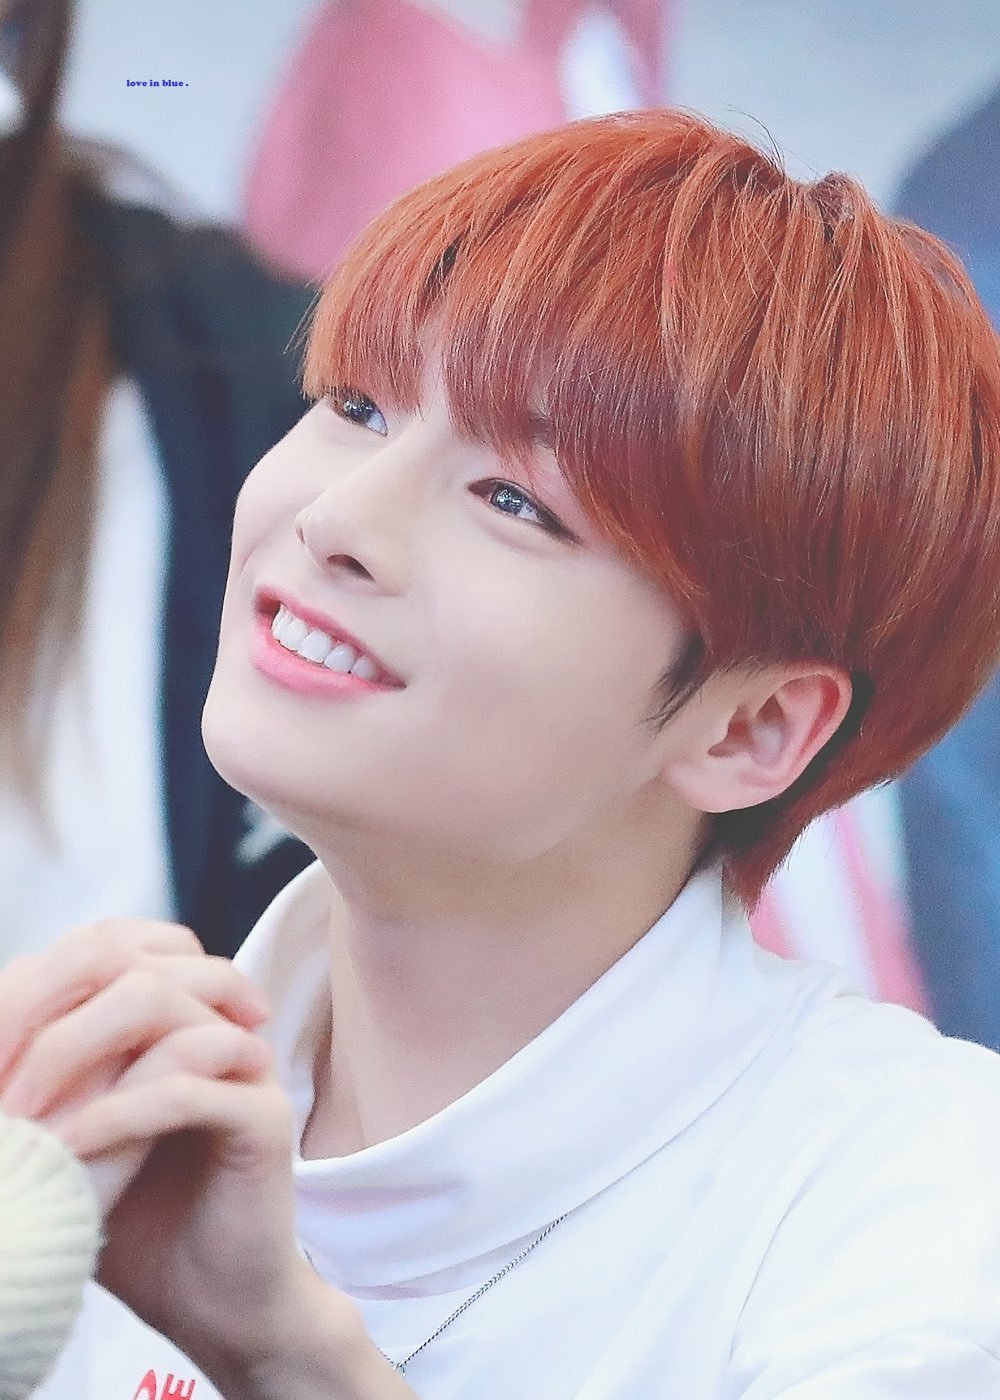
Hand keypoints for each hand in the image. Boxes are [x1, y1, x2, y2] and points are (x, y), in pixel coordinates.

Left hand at [0, 919, 376, 1388]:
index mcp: (176, 1012)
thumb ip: (49, 1076)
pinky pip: (187, 1086)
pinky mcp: (264, 1117)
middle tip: (1, 1088)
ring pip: (162, 1003)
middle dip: (49, 1016)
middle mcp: (214, 1021)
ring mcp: (243, 1063)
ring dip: (77, 1051)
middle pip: (129, 960)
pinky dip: (118, 1111)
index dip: (37, 985)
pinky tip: (73, 1146)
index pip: (105, 946)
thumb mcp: (72, 1135)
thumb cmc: (135, 1217)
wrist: (210, 1299)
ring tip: (27, 1117)